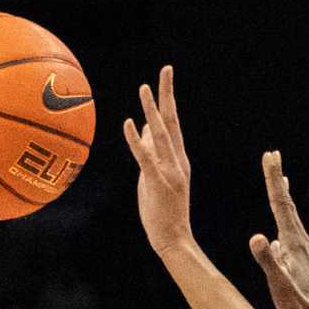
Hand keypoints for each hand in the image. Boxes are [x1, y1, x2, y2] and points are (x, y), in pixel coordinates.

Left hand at [122, 64, 194, 259]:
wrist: (173, 239)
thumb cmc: (163, 211)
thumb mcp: (156, 177)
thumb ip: (152, 153)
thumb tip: (145, 128)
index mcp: (179, 159)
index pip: (174, 122)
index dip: (169, 98)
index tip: (165, 75)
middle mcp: (178, 161)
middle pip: (173, 121)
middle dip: (168, 94)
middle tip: (166, 69)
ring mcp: (170, 171)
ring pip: (161, 134)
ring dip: (152, 110)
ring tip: (144, 88)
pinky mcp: (158, 183)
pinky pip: (145, 157)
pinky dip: (136, 140)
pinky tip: (130, 123)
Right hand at [250, 151, 308, 308]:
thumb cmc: (298, 306)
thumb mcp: (278, 283)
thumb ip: (268, 260)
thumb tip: (257, 237)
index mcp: (294, 242)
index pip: (280, 203)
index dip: (273, 178)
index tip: (270, 155)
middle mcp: (302, 242)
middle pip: (287, 204)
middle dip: (277, 179)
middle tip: (273, 156)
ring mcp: (304, 251)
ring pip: (292, 218)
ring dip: (283, 198)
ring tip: (281, 184)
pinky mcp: (304, 262)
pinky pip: (292, 234)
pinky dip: (286, 222)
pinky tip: (280, 232)